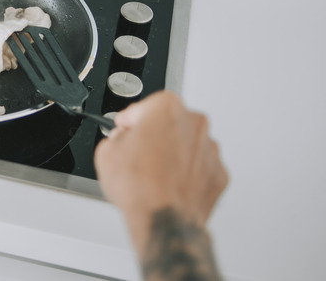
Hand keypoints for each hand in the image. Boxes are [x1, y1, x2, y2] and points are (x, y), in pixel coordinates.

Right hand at [94, 91, 227, 248]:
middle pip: (169, 124)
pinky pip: (199, 168)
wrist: (162, 219)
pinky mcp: (219, 174)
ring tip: (152, 174)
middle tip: (136, 153)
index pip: (142, 107)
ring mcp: (210, 149)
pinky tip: (167, 185)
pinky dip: (186, 174)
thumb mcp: (106, 152)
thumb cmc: (139, 186)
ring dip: (171, 154)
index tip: (124, 128)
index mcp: (167, 108)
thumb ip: (115, 138)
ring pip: (186, 145)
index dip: (129, 121)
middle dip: (154, 135)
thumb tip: (121, 141)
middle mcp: (195, 123)